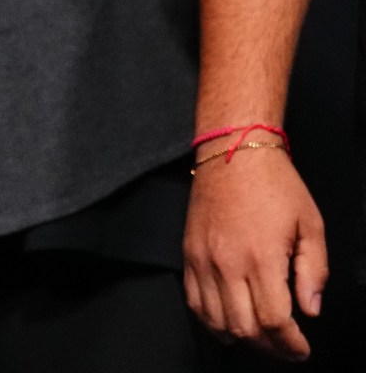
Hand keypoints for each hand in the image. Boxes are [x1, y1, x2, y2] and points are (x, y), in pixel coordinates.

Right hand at [184, 148, 327, 360]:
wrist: (233, 154)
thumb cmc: (276, 186)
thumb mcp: (311, 226)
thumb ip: (314, 271)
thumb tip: (310, 309)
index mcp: (262, 257)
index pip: (274, 321)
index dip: (291, 344)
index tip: (302, 349)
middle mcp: (227, 263)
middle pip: (245, 327)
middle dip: (270, 347)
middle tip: (287, 348)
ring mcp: (203, 259)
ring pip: (216, 320)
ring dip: (240, 338)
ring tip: (261, 339)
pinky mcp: (189, 253)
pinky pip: (194, 301)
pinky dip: (211, 321)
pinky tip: (228, 325)